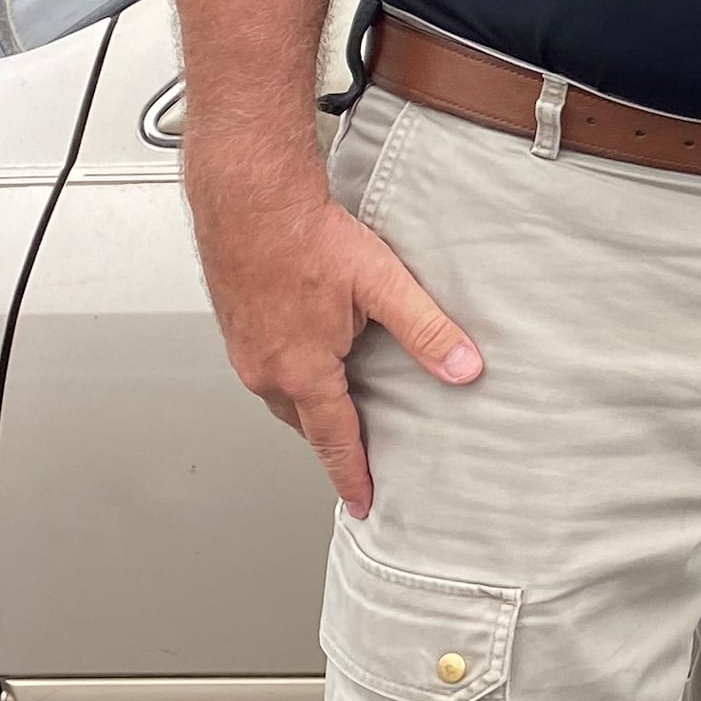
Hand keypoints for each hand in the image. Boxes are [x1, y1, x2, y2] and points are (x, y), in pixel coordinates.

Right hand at [192, 182, 478, 517]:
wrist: (249, 198)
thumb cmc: (306, 235)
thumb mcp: (382, 284)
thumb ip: (426, 330)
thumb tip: (464, 367)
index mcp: (300, 370)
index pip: (334, 440)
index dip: (352, 475)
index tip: (364, 502)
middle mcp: (264, 369)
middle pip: (306, 423)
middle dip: (333, 443)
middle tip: (359, 458)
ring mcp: (244, 351)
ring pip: (282, 398)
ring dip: (310, 408)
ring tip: (339, 409)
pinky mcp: (235, 328)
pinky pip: (266, 371)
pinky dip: (291, 379)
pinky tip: (308, 360)